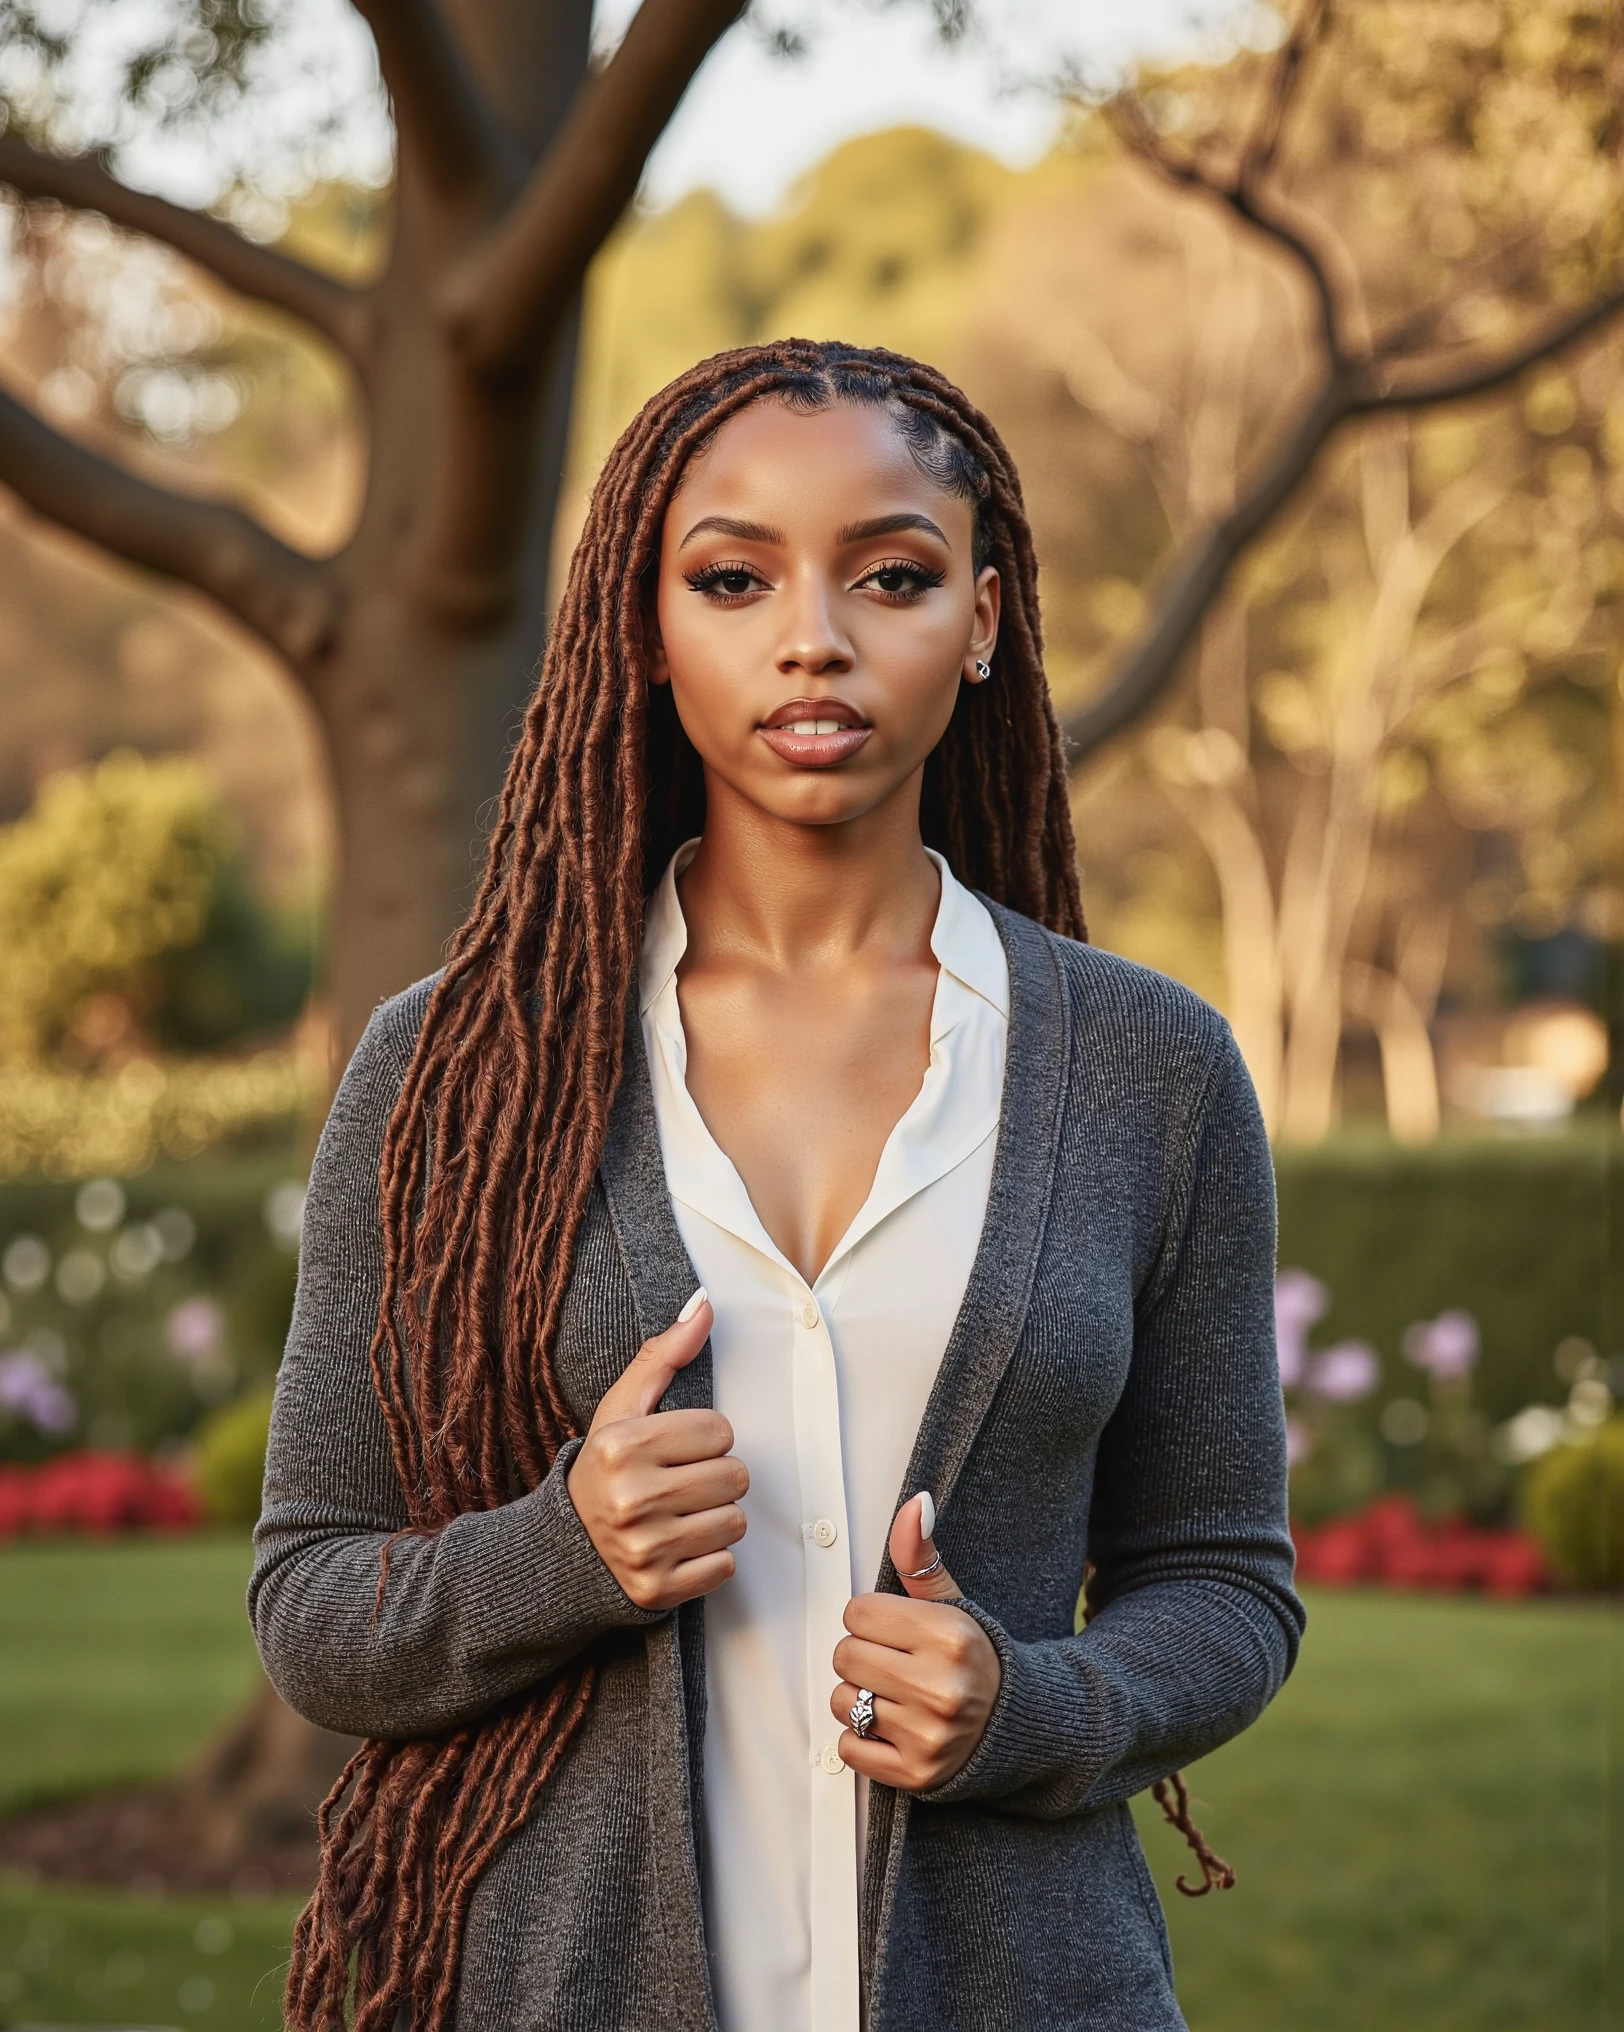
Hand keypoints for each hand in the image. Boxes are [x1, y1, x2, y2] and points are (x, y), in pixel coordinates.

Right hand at [567, 1289, 747, 1611]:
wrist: (566, 1550)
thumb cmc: (605, 1469)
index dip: (707, 1438)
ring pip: (735, 1522)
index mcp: (623, 1446)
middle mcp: (631, 1499)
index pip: (721, 1431)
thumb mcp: (621, 1410)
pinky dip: (711, 1557)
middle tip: (682, 1481)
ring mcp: (644, 1549)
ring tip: (682, 1512)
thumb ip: (663, 1356)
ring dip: (717, 1516)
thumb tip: (705, 1304)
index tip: (679, 1448)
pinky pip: (725, 1565)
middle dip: (716, 1476)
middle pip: (734, 1476)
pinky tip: (680, 1545)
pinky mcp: (657, 1590)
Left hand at [829, 1493, 999, 1791]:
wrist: (1015, 1727)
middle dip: (863, 1657)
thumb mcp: (953, 1604)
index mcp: (949, 1635)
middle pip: (845, 1656)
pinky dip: (860, 1739)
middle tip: (895, 1665)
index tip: (896, 1632)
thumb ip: (921, 1556)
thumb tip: (915, 1504)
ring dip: (858, 1698)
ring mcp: (928, 1735)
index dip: (871, 1620)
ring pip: (842, 1702)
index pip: (857, 1613)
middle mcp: (941, 1686)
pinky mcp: (915, 1774)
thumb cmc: (972, 1658)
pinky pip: (848, 1748)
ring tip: (894, 1696)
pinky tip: (892, 1726)